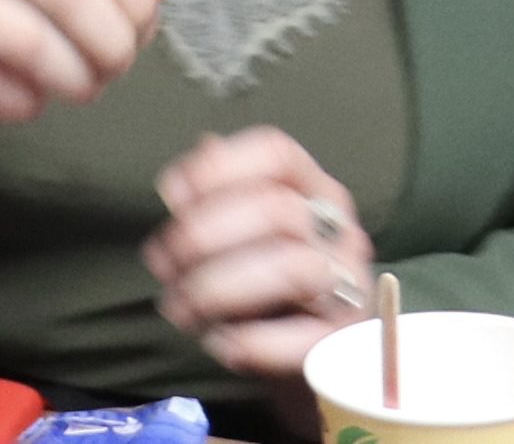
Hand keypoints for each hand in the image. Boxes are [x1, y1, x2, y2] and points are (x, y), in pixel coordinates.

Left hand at [142, 126, 377, 385]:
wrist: (319, 356)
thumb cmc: (271, 288)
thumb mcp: (247, 237)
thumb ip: (217, 205)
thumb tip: (180, 186)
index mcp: (315, 192)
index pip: (277, 156)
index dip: (221, 168)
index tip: (174, 194)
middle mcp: (340, 231)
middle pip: (278, 210)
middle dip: (205, 235)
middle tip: (164, 264)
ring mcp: (349, 285)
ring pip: (293, 269)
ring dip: (221, 289)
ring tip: (182, 308)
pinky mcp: (345, 341)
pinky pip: (303, 338)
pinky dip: (253, 342)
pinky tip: (222, 343)